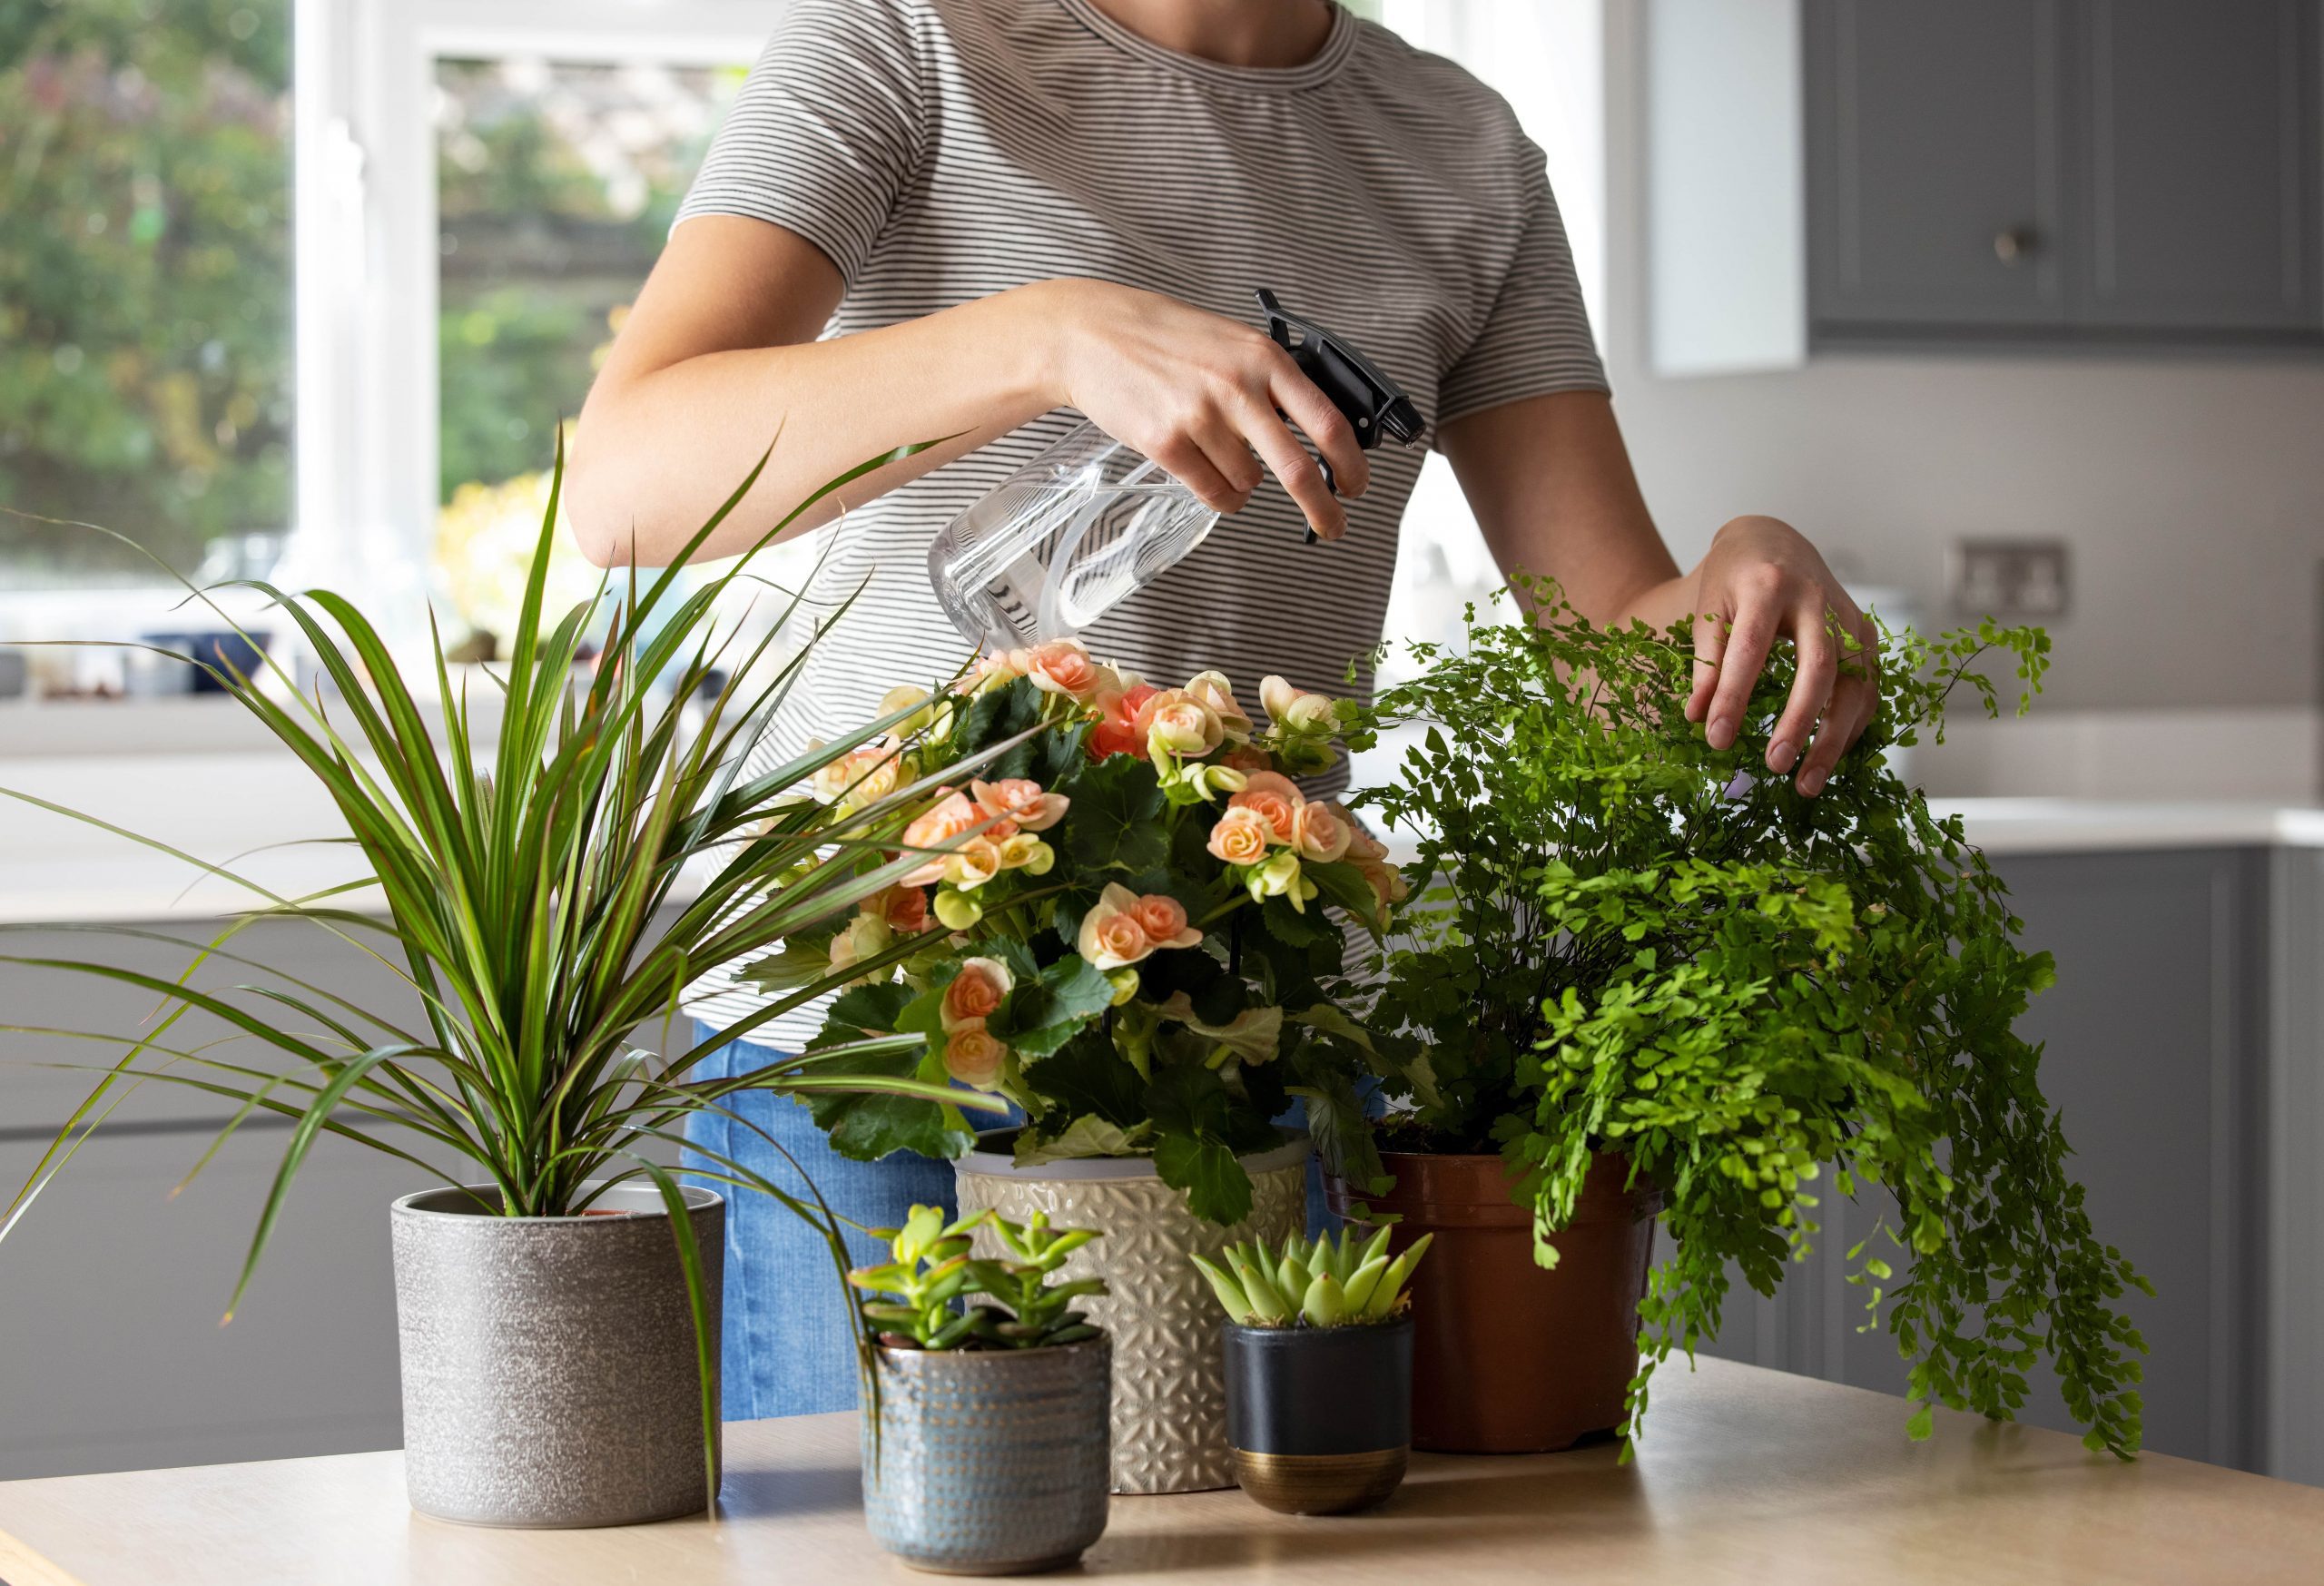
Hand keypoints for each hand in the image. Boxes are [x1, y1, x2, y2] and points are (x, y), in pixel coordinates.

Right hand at [1031, 278, 1367, 539]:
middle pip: (1298, 468)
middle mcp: (1238, 388)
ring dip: (1246, 484)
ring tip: (1221, 454)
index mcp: (1264, 358)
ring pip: (1249, 483)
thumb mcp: (1233, 342)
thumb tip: (1317, 431)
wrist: (1094, 335)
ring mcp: (1200, 418)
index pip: (1327, 421)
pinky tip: (1207, 472)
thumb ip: (1273, 381)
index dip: (1352, 463)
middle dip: (1324, 507)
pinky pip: (1213, 493)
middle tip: (1333, 524)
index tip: (1358, 484)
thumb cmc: (1166, 338)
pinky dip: (1220, 494)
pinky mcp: (1166, 444)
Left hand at [1683, 515, 1877, 796]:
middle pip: (1818, 666)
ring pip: (1854, 683)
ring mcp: (1850, 617)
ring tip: (1805, 783)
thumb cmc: (1735, 579)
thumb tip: (1699, 718)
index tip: (1716, 738)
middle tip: (1775, 765)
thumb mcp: (1708, 609)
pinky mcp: (1867, 634)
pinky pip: (1868, 688)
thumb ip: (1705, 662)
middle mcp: (1818, 600)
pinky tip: (1828, 758)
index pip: (1750, 648)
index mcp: (1768, 585)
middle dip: (1799, 721)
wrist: (1774, 542)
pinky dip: (1851, 728)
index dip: (1734, 696)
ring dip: (1834, 738)